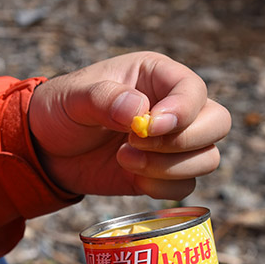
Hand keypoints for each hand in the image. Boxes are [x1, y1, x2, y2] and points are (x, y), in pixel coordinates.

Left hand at [28, 52, 230, 199]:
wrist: (47, 149)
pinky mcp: (162, 174)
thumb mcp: (74, 97)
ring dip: (169, 167)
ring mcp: (171, 144)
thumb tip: (138, 110)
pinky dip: (161, 187)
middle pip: (217, 124)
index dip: (182, 111)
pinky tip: (130, 176)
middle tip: (136, 143)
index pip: (194, 91)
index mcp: (157, 76)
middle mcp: (173, 108)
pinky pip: (184, 187)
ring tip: (123, 158)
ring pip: (207, 158)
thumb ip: (104, 98)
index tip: (149, 127)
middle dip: (184, 141)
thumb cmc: (62, 110)